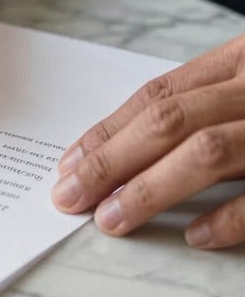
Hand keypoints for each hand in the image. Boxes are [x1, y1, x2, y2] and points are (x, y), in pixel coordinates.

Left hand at [52, 35, 244, 248]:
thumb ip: (203, 105)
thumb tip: (127, 148)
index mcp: (238, 61)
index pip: (158, 96)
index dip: (108, 131)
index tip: (68, 165)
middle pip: (168, 121)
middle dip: (110, 161)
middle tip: (69, 197)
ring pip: (206, 150)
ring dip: (149, 188)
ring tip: (109, 219)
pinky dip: (227, 216)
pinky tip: (193, 235)